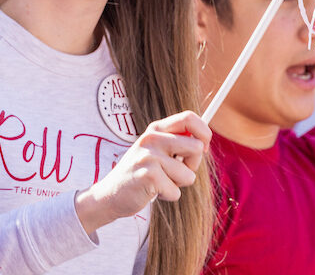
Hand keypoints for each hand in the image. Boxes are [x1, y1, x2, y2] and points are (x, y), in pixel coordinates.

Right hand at [75, 111, 209, 234]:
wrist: (110, 194)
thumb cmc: (139, 173)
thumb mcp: (154, 150)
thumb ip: (176, 142)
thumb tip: (203, 142)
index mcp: (155, 129)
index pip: (189, 118)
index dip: (204, 133)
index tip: (203, 148)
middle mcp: (152, 138)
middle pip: (196, 147)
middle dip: (192, 165)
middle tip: (175, 172)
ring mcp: (149, 156)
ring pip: (189, 175)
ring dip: (178, 184)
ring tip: (159, 182)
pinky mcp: (149, 176)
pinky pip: (176, 192)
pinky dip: (168, 196)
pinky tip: (151, 191)